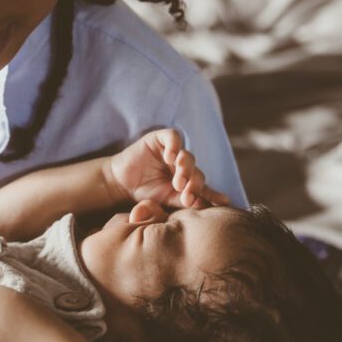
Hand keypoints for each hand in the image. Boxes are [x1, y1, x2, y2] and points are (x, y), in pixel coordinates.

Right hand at [107, 128, 229, 208]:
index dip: (212, 194)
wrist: (119, 185)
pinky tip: (169, 158)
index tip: (221, 203)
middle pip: (197, 172)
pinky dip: (175, 146)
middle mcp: (182, 166)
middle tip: (187, 195)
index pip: (203, 186)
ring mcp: (172, 151)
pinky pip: (173, 137)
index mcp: (187, 181)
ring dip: (186, 168)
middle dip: (195, 184)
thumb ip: (191, 200)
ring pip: (188, 156)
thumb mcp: (169, 201)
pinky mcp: (160, 139)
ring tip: (178, 181)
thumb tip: (223, 203)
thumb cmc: (144, 194)